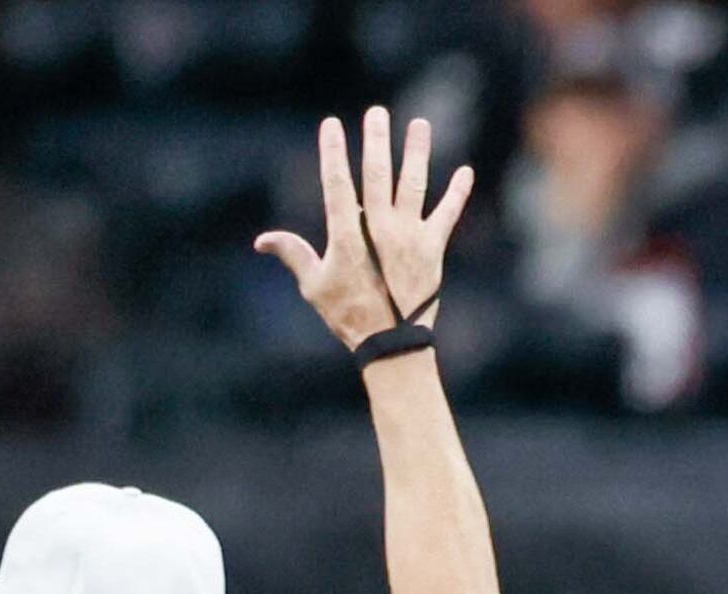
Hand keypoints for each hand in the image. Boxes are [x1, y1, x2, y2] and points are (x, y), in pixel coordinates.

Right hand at [257, 108, 473, 350]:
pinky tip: (465, 172)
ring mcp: (409, 237)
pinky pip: (447, 215)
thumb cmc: (348, 316)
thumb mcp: (314, 285)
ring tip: (419, 124)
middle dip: (376, 141)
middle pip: (377, 175)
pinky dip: (457, 194)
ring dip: (416, 153)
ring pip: (413, 185)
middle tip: (376, 114)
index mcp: (348, 234)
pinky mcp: (432, 249)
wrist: (391, 345)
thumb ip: (293, 254)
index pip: (336, 183)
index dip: (333, 152)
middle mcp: (380, 229)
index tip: (332, 125)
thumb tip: (262, 240)